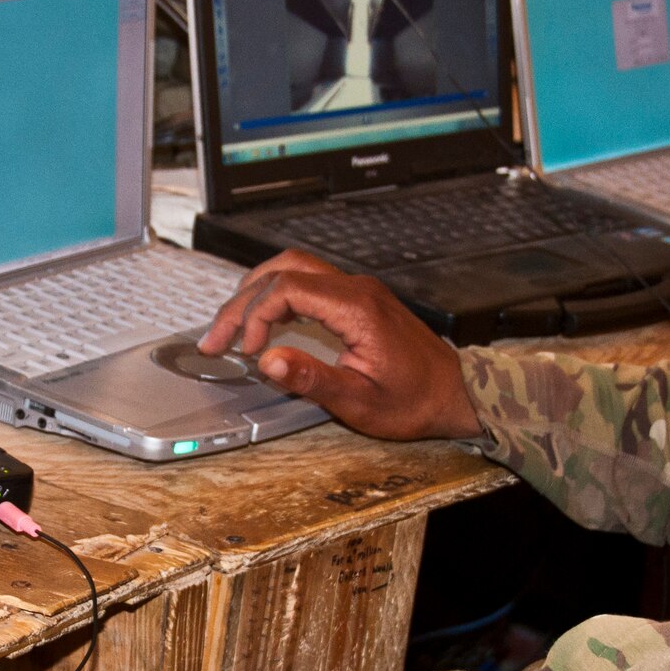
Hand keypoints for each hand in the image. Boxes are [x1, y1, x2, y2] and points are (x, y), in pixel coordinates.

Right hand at [198, 250, 483, 440]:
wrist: (453, 394)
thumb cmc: (414, 401)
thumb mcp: (359, 401)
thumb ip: (311, 379)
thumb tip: (269, 361)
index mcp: (357, 309)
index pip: (288, 289)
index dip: (256, 316)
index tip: (247, 352)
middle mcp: (357, 289)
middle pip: (283, 270)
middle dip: (243, 301)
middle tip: (216, 337)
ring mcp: (358, 290)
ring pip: (294, 268)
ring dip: (257, 292)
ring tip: (231, 327)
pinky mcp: (357, 299)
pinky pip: (308, 281)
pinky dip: (277, 295)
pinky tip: (263, 321)